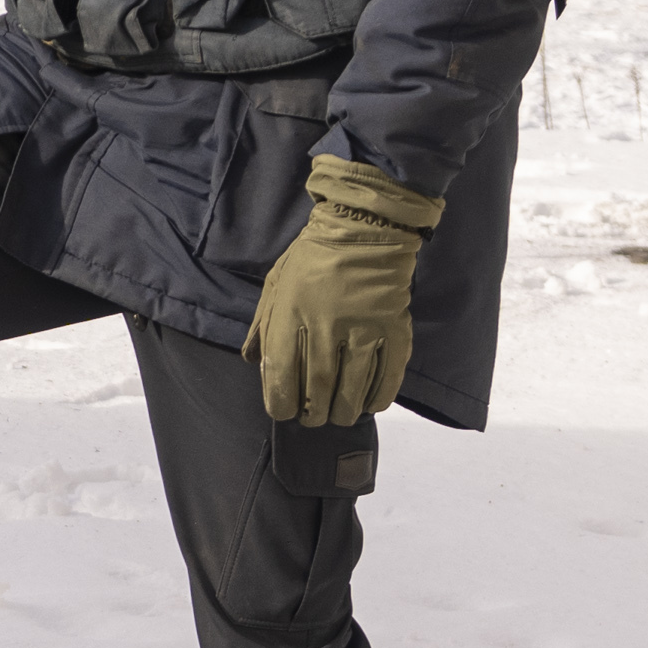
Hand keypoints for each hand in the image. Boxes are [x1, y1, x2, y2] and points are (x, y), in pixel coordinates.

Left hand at [250, 152, 438, 425]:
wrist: (365, 229)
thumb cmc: (313, 258)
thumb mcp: (276, 285)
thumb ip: (263, 326)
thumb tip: (253, 363)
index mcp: (290, 316)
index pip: (281, 375)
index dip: (281, 404)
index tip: (285, 413)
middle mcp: (325, 327)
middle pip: (318, 389)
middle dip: (313, 413)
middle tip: (314, 418)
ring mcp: (362, 330)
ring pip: (352, 389)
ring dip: (344, 411)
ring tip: (340, 415)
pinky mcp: (394, 329)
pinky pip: (388, 375)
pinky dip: (378, 396)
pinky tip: (370, 404)